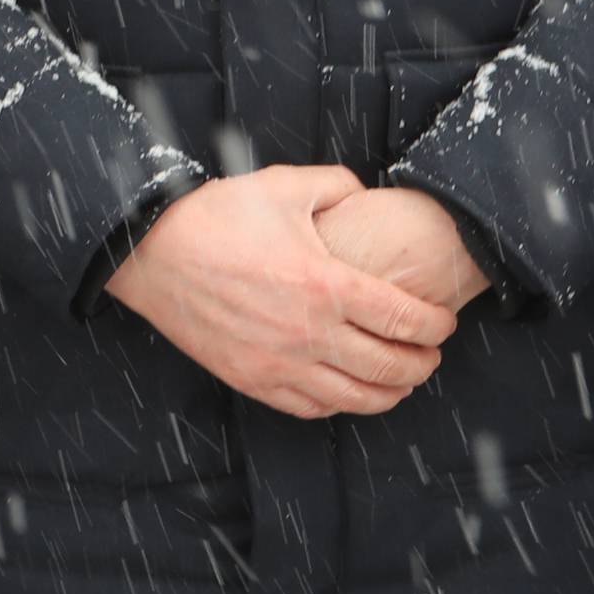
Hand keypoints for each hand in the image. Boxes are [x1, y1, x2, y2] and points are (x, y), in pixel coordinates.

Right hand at [104, 166, 460, 420]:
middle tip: (431, 354)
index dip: (435, 325)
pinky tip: (349, 392)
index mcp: (326, 284)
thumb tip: (367, 197)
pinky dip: (341, 405)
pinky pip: (311, 408)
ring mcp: (279, 363)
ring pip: (355, 398)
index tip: (444, 322)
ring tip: (402, 381)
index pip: (405, 318)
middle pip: (390, 366)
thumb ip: (338, 186)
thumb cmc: (217, 216)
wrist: (150, 252)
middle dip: (422, 363)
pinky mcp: (252, 379)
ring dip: (390, 394)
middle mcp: (309, 333)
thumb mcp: (284, 185)